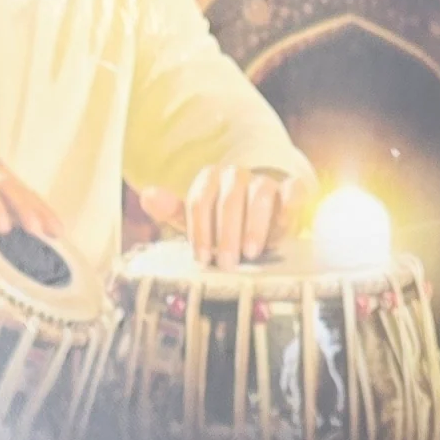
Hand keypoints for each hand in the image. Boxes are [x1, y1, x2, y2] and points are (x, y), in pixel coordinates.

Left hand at [142, 164, 301, 266]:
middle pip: (228, 198)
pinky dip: (291, 201)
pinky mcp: (291, 192)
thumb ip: (173, 211)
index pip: (200, 199)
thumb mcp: (197, 223)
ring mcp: (265, 182)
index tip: (201, 258)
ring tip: (250, 253)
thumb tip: (146, 195)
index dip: (199, 230)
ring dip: (254, 224)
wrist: (262, 226)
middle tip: (226, 263)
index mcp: (211, 181)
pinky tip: (285, 219)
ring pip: (260, 193)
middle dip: (225, 233)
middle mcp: (237, 176)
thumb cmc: (224, 228)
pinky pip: (294, 189)